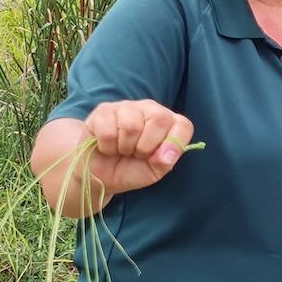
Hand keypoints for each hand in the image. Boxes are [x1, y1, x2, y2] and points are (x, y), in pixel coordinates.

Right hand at [79, 99, 194, 197]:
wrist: (98, 175)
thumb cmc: (130, 169)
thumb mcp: (152, 172)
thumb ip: (164, 163)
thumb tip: (166, 155)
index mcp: (167, 123)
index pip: (183, 125)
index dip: (174, 143)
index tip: (160, 158)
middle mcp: (149, 109)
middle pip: (160, 119)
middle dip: (146, 146)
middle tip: (136, 153)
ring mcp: (126, 106)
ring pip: (132, 126)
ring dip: (124, 147)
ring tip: (121, 149)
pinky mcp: (103, 110)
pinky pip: (108, 131)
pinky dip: (107, 147)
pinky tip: (107, 146)